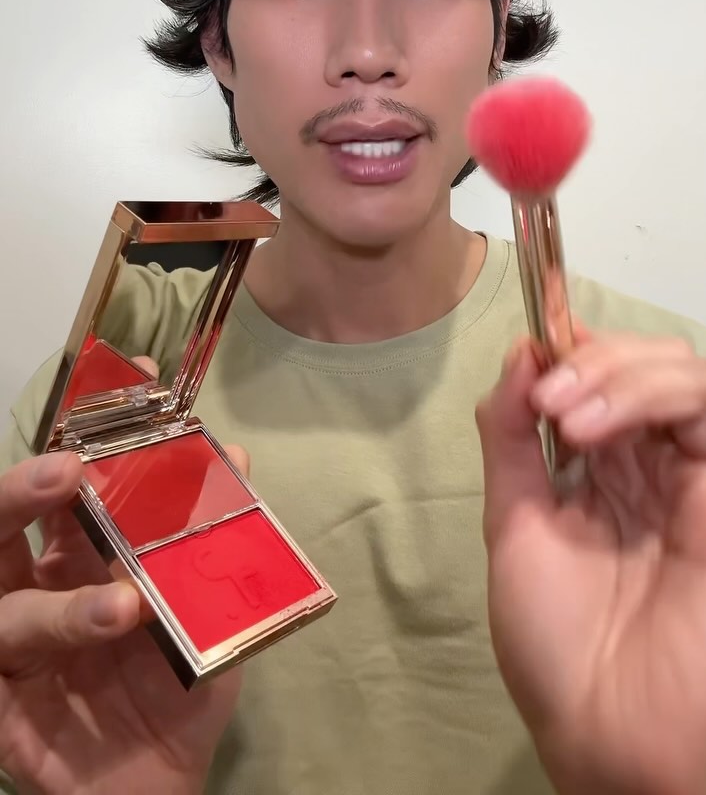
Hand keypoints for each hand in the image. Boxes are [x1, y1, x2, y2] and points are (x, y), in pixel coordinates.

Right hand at [0, 359, 245, 794]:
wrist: (158, 785)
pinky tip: (79, 670)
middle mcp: (33, 589)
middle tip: (67, 471)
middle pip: (0, 527)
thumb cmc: (174, 688)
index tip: (112, 398)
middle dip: (21, 493)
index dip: (75, 443)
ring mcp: (13, 652)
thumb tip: (234, 454)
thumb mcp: (208, 610)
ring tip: (125, 607)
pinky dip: (34, 671)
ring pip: (6, 609)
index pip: (59, 489)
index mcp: (74, 556)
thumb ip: (217, 538)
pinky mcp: (3, 713)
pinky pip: (0, 680)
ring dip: (62, 606)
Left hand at [476, 326, 705, 794]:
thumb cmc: (557, 647)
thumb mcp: (513, 526)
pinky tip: (595, 425)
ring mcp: (690, 477)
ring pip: (681, 373)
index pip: (596, 376)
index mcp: (598, 474)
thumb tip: (520, 352)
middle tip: (549, 397)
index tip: (531, 353)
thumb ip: (511, 437)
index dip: (567, 349)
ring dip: (619, 372)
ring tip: (568, 414)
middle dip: (592, 359)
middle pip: (641, 363)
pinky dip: (653, 393)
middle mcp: (648, 466)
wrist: (608, 733)